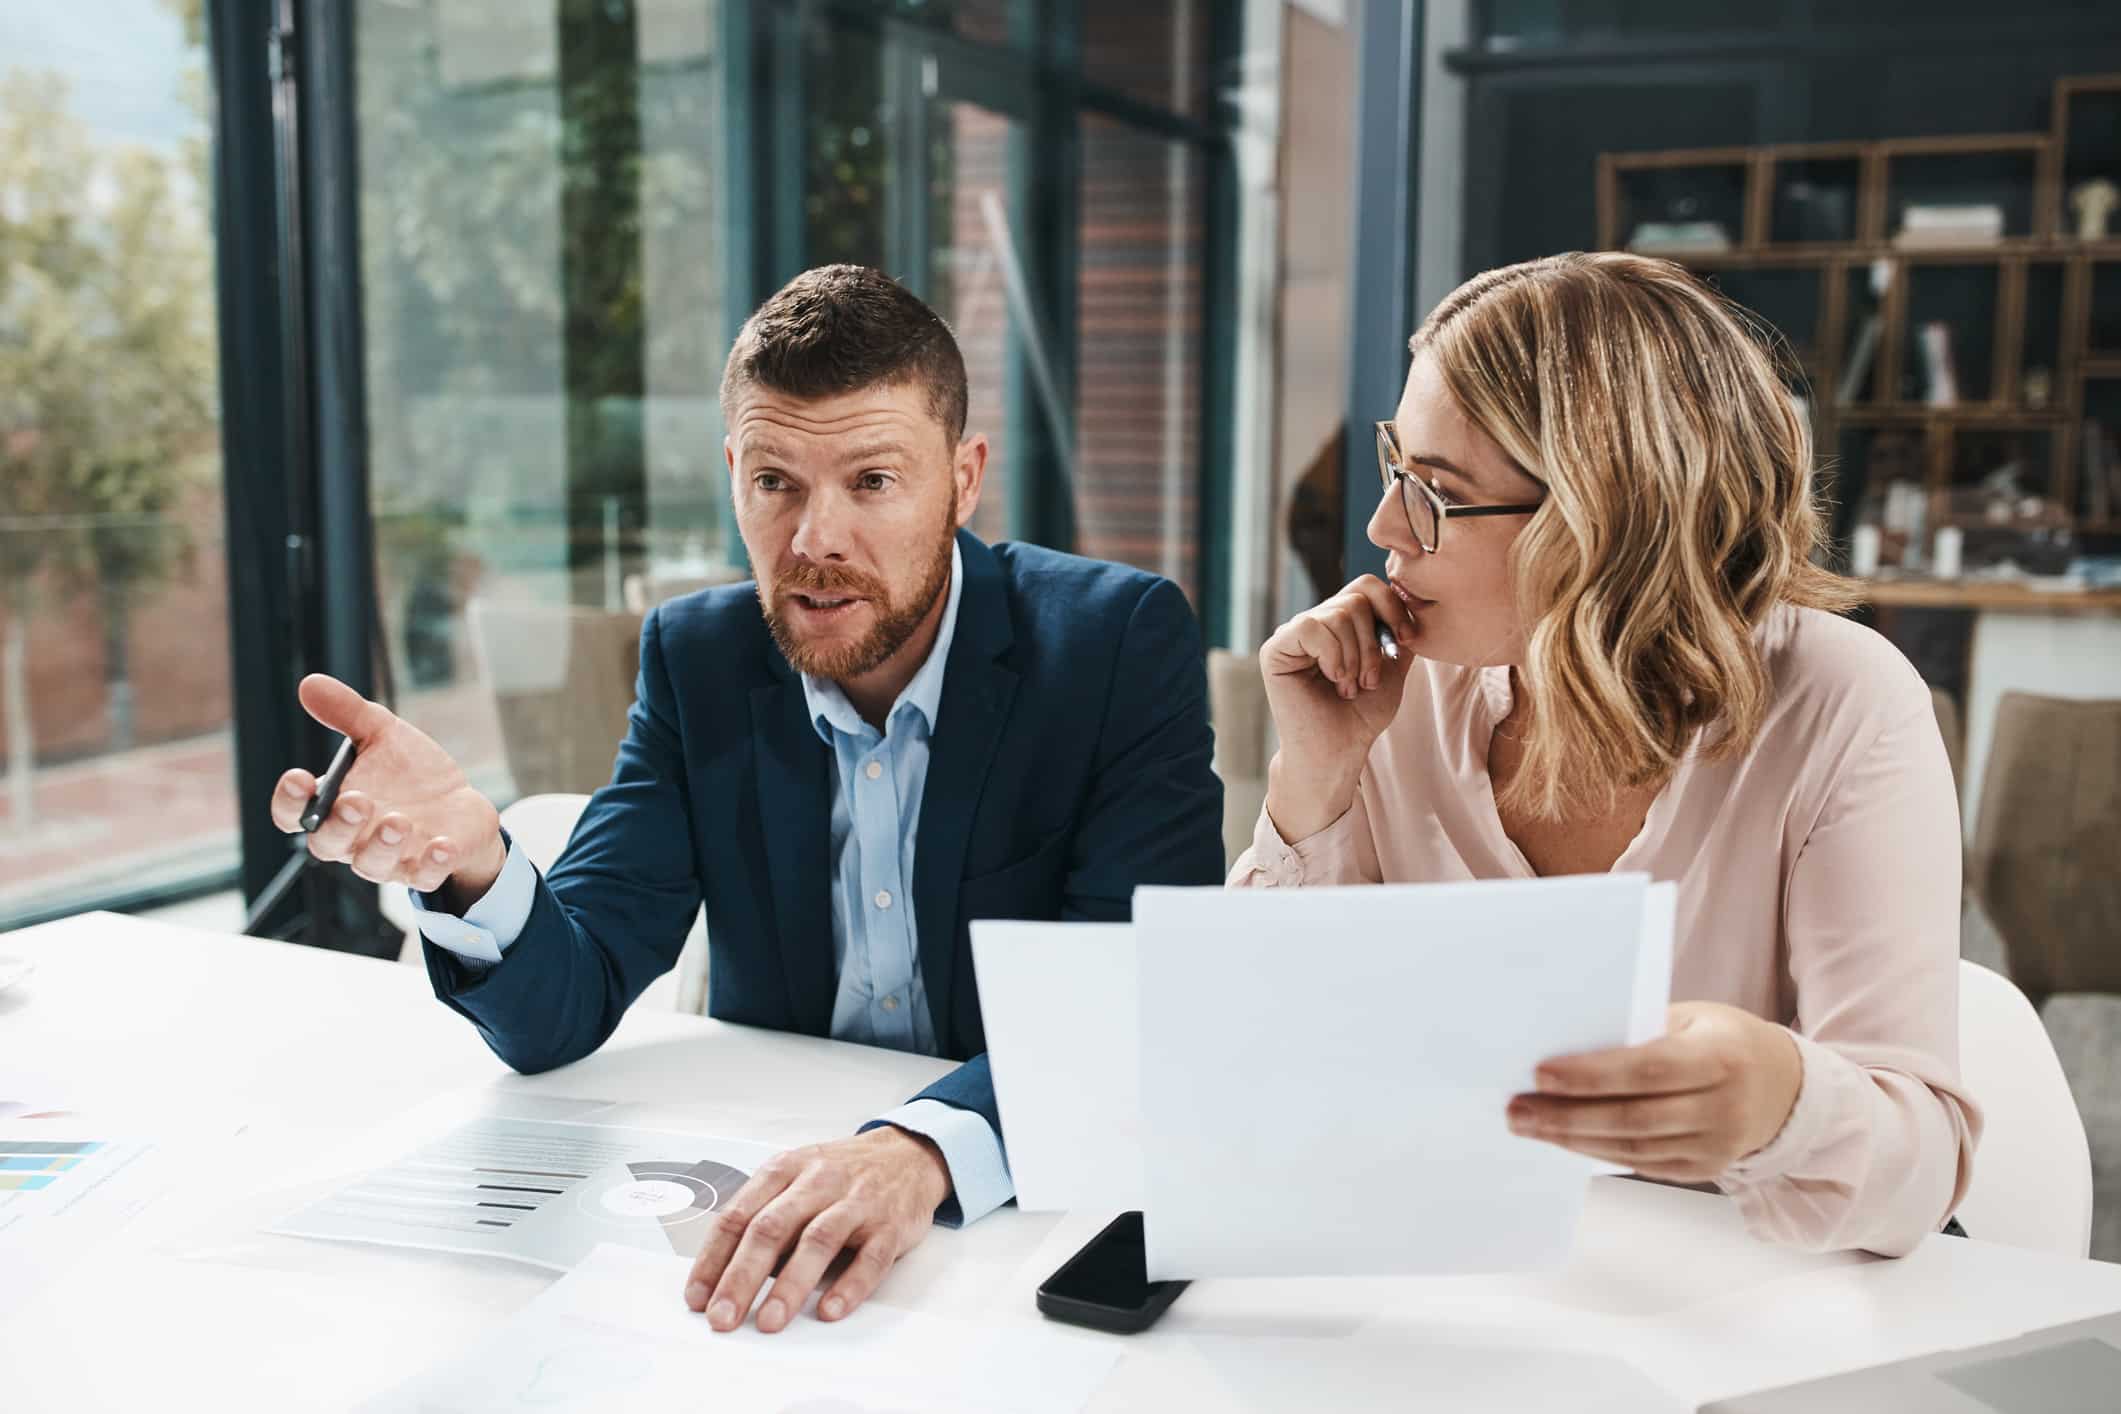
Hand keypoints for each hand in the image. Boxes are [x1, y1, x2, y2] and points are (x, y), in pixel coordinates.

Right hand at [267, 674, 504, 904]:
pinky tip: (441, 845)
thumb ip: (347, 713)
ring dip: (382, 845)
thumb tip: (310, 684)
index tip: (299, 777)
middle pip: (328, 844)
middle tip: (358, 800)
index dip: (289, 801)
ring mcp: (390, 858)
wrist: (459, 804)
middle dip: (340, 824)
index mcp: (333, 806)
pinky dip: (431, 864)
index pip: (293, 814)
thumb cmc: (410, 773)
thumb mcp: (382, 734)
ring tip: (399, 821)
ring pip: (371, 865)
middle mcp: (354, 839)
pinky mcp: (427, 868)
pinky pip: (423, 876)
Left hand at [683, 1127, 949, 1333]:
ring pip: (818, 1241)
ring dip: (790, 1285)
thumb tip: (724, 1276)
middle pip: (772, 1229)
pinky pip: (870, 1258)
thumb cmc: (842, 1174)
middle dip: (741, 1278)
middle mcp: (818, 1182)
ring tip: (769, 1321)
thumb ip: (765, 1217)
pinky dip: (849, 1286)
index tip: (697, 1298)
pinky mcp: (891, 1225)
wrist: (908, 1153)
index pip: (738, 1215)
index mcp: (785, 1170)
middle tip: (723, 1317)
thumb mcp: (796, 1179)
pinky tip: (829, 1310)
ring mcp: (857, 1202)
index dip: (713, 1259)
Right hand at [1259, 575, 1419, 840]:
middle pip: (1356, 598)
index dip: (1393, 608)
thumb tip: (1408, 600)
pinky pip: (1312, 627)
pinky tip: (1333, 680)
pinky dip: (1333, 656)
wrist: (1338, 751)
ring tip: (1350, 688)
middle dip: (1373, 642)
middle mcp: (1316, 622)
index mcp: (1341, 623)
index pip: (1367, 586)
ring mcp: (1294, 633)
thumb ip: (1398, 633)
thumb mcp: (1392, 667)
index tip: (1407, 640)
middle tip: (1369, 681)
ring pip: (1338, 614)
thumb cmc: (1361, 716)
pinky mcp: (1276, 648)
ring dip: (1355, 656)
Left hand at [1506, 1001, 1803, 1183]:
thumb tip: (1565, 1043)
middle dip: (1567, 1115)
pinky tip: (1563, 1138)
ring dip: (1572, 1138)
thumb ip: (1639, 1031)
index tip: (1540, 1073)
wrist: (1784, 1085)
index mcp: (1721, 1057)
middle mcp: (1724, 1107)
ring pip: (1632, 1147)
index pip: (1648, 1069)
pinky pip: (1641, 1163)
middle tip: (1517, 1109)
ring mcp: (1717, 1146)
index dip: (1592, 1075)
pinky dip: (1596, 1151)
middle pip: (1634, 1117)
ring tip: (1527, 1124)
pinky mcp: (1704, 1169)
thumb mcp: (1692, 1018)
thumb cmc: (1722, 1039)